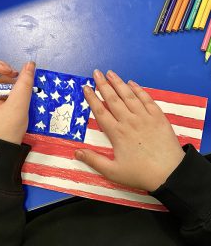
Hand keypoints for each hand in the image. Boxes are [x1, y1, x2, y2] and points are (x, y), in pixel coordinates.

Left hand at [0, 60, 34, 144]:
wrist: (4, 149)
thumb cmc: (6, 130)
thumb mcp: (17, 106)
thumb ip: (24, 84)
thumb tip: (30, 65)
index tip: (11, 72)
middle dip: (5, 74)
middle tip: (17, 77)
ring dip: (10, 83)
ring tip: (20, 93)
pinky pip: (0, 89)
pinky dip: (10, 90)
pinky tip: (17, 98)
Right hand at [75, 70, 184, 191]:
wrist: (170, 173)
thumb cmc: (140, 173)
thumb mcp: (113, 172)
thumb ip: (94, 160)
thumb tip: (76, 153)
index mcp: (117, 133)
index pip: (100, 111)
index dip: (92, 98)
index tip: (86, 87)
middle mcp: (129, 121)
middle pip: (113, 99)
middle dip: (103, 84)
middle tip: (96, 72)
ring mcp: (144, 117)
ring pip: (128, 96)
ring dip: (118, 83)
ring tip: (111, 73)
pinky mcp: (158, 116)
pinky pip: (146, 99)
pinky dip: (139, 90)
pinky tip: (132, 83)